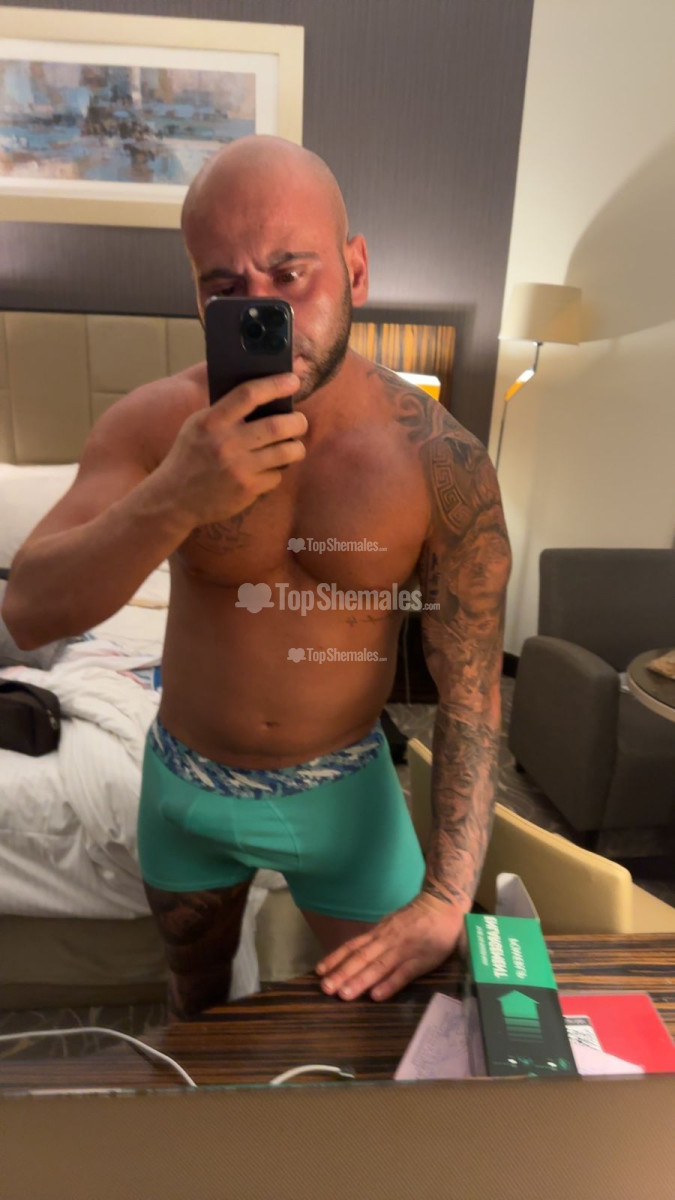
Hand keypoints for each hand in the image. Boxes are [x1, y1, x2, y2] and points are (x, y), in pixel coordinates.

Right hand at [156, 373, 306, 525]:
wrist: (173, 499)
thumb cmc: (188, 457)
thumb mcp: (197, 426)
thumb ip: (224, 411)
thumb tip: (263, 395)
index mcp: (212, 422)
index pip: (248, 395)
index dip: (275, 384)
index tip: (293, 379)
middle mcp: (226, 444)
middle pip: (277, 425)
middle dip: (298, 421)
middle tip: (300, 421)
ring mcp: (239, 468)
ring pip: (286, 452)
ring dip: (296, 448)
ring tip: (293, 446)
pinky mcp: (247, 490)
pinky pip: (276, 475)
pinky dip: (276, 471)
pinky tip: (266, 470)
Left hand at [315, 893, 464, 1001]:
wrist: (442, 905)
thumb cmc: (415, 918)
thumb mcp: (391, 925)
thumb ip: (376, 939)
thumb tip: (354, 954)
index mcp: (379, 933)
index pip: (353, 947)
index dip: (336, 959)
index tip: (319, 971)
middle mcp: (386, 940)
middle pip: (361, 958)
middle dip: (342, 974)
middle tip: (326, 988)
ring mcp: (403, 950)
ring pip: (378, 966)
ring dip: (360, 981)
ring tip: (344, 995)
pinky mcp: (421, 960)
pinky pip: (403, 973)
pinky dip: (389, 984)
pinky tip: (376, 996)